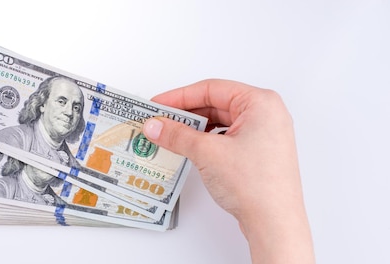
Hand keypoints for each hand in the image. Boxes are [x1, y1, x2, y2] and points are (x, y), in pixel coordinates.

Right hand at [142, 79, 313, 263]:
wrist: (274, 223)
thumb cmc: (255, 185)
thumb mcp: (207, 153)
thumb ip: (177, 135)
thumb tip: (155, 126)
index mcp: (260, 103)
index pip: (211, 90)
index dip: (179, 97)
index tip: (157, 104)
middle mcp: (266, 114)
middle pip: (216, 104)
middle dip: (185, 114)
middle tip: (159, 121)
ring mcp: (264, 134)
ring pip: (221, 122)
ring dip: (194, 129)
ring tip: (170, 135)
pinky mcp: (259, 153)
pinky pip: (227, 137)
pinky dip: (206, 141)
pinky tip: (189, 148)